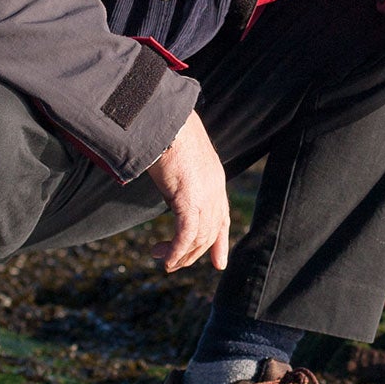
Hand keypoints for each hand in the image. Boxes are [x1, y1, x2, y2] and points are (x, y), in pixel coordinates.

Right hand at [145, 111, 229, 273]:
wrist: (165, 120)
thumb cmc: (167, 132)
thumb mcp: (179, 157)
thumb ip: (179, 173)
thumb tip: (167, 174)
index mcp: (214, 179)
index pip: (221, 217)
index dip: (220, 242)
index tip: (218, 263)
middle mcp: (214, 190)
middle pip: (210, 232)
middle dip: (193, 254)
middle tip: (172, 263)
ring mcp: (205, 195)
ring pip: (198, 237)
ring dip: (179, 254)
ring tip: (162, 258)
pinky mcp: (190, 199)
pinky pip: (186, 234)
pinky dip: (176, 250)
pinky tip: (166, 259)